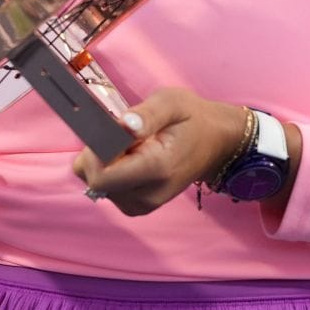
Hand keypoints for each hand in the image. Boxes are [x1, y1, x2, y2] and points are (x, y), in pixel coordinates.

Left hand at [71, 87, 248, 214]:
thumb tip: (124, 125)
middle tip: (120, 133)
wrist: (214, 143)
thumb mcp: (173, 102)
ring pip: (97, 185)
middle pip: (95, 181)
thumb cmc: (192, 118)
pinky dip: (109, 171)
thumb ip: (147, 114)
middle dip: (97, 153)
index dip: (95, 150)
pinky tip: (128, 157)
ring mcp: (143, 205)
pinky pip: (106, 189)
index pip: (101, 176)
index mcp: (157, 169)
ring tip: (130, 145)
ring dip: (103, 162)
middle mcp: (149, 195)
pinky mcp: (138, 206)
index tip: (109, 128)